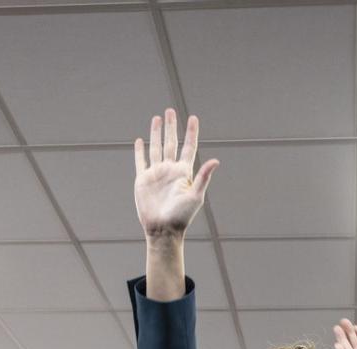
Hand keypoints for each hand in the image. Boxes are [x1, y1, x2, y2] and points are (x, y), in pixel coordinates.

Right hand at [134, 109, 218, 239]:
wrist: (163, 229)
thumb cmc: (182, 216)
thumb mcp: (196, 196)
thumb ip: (204, 177)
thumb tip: (216, 160)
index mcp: (183, 172)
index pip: (188, 147)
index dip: (191, 132)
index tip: (193, 118)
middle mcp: (170, 170)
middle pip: (171, 143)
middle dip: (171, 127)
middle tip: (170, 110)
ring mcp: (156, 174)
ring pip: (156, 148)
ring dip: (157, 133)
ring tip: (157, 118)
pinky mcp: (143, 180)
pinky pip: (141, 161)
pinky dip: (140, 151)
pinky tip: (140, 140)